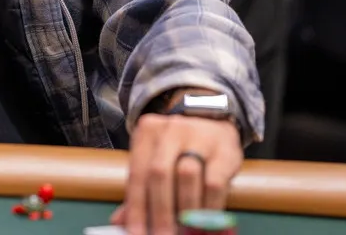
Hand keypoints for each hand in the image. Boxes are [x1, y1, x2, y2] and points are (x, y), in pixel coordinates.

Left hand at [114, 112, 241, 234]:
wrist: (213, 122)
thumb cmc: (179, 148)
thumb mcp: (156, 159)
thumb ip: (141, 190)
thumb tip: (121, 222)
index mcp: (147, 132)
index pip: (137, 174)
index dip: (135, 207)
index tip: (136, 233)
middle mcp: (171, 130)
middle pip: (159, 173)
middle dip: (160, 212)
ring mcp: (198, 136)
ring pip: (187, 176)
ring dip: (184, 211)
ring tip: (184, 232)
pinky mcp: (224, 150)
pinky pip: (214, 184)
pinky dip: (208, 208)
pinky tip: (205, 223)